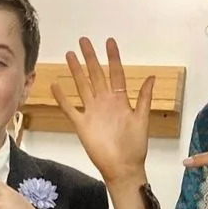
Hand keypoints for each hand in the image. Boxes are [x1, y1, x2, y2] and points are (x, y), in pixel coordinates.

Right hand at [55, 37, 153, 186]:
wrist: (122, 167)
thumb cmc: (134, 145)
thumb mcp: (142, 119)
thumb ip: (144, 98)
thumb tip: (152, 76)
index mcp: (120, 100)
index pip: (116, 74)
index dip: (113, 58)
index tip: (109, 42)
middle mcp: (104, 102)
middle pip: (96, 75)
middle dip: (90, 58)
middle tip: (83, 41)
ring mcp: (91, 112)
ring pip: (82, 86)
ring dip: (76, 71)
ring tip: (69, 55)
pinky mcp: (81, 124)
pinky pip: (69, 108)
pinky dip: (62, 98)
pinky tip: (55, 85)